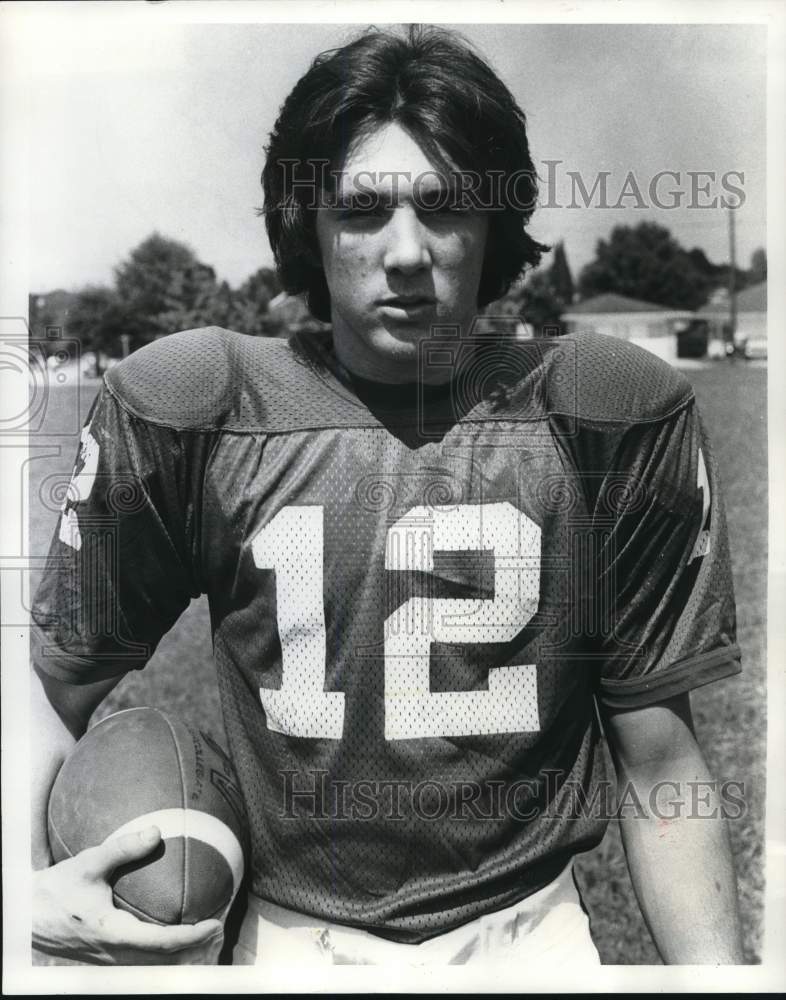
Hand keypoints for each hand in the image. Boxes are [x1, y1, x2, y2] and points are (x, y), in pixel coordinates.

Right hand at [33, 826, 223, 964]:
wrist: (27, 915)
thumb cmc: (56, 889)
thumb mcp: (89, 863)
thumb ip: (123, 848)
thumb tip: (157, 831)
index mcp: (113, 933)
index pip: (161, 942)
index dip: (191, 937)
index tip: (214, 924)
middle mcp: (114, 953)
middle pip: (163, 960)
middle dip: (193, 948)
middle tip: (218, 926)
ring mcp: (109, 959)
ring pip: (152, 964)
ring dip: (179, 952)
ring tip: (203, 930)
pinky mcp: (105, 957)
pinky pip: (140, 960)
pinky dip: (162, 950)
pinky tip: (171, 930)